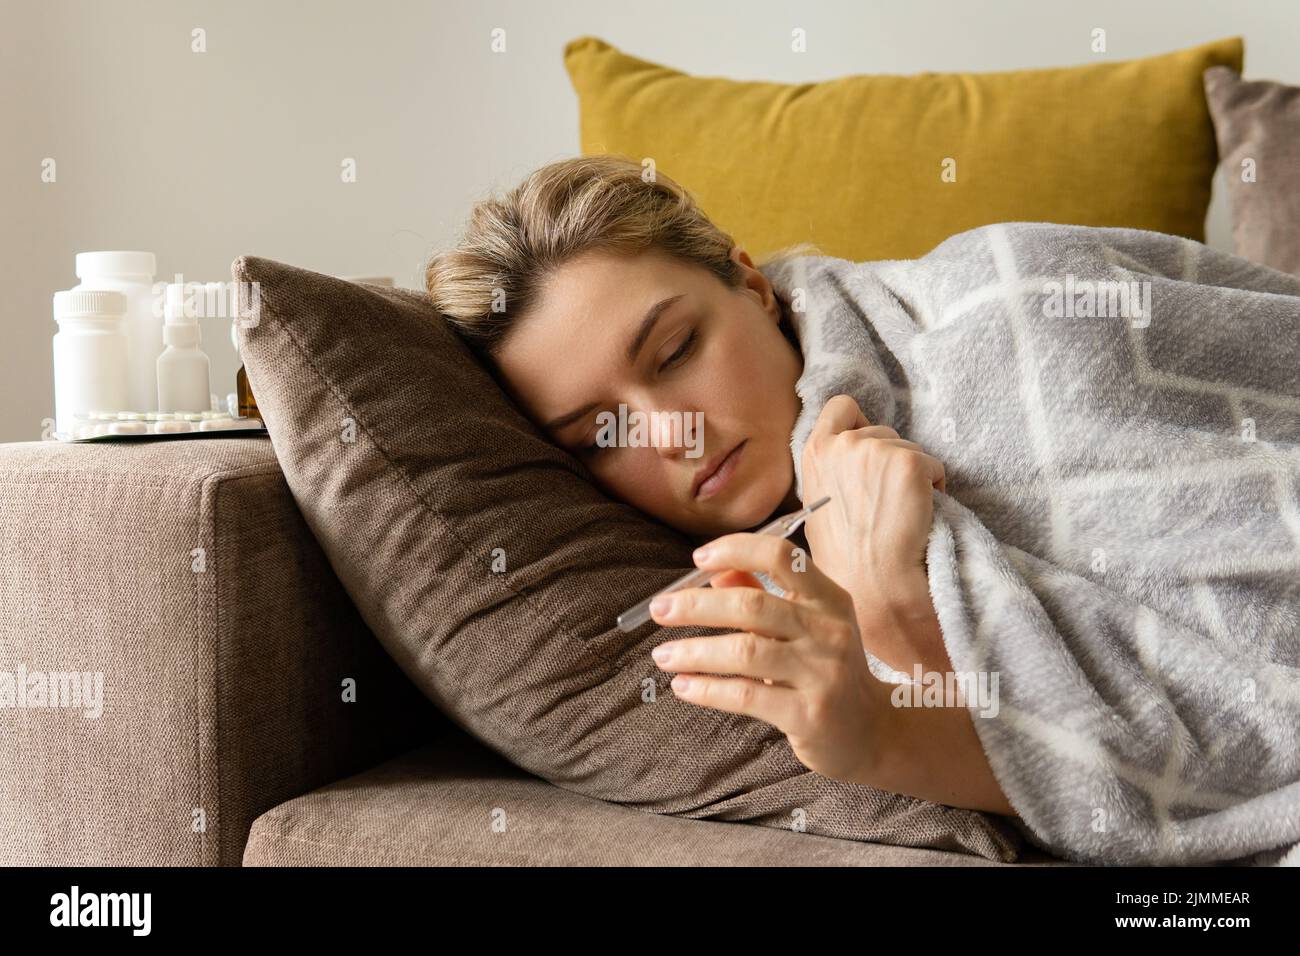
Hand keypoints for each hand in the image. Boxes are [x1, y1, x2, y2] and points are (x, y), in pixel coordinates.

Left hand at [648, 530, 888, 783]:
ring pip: (743, 652)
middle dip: (696, 605)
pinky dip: (707, 689)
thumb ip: (762, 597)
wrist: (871, 732)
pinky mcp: (808, 714)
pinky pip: (746, 695)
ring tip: (663, 655)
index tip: (698, 558)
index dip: (736, 550)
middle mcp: (829, 631)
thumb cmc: (828, 671)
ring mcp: (821, 673)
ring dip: (694, 651)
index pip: (782, 557)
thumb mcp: (806, 627)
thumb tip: (714, 572)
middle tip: (659, 609)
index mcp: (829, 599)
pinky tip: (683, 686)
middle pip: (751, 606)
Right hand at [800, 394, 945, 609]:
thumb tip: (848, 463)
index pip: (841, 406)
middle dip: (891, 460)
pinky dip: (935, 488)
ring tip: (901, 516)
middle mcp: (842, 443)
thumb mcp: (818, 508)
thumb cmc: (847, 562)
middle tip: (886, 504)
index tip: (868, 452)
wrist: (874, 587)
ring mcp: (876, 450)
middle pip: (882, 431)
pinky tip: (920, 518)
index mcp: (815, 453)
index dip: (859, 423)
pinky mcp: (909, 462)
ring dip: (913, 476)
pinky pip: (934, 466)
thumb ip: (830, 474)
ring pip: (910, 449)